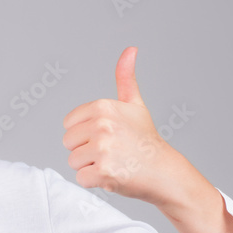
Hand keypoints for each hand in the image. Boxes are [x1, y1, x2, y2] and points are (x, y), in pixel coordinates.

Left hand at [61, 47, 180, 205]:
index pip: (68, 125)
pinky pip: (81, 179)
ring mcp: (103, 149)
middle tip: (111, 151)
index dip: (85, 134)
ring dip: (90, 167)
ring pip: (73, 162)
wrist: (164, 171)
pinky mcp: (104, 172)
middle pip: (68, 143)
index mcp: (103, 107)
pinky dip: (95, 182)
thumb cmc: (146, 139)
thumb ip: (125, 78)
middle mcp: (102, 125)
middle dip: (85, 151)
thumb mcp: (135, 105)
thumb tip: (130, 49)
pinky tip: (114, 175)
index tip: (107, 136)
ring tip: (114, 162)